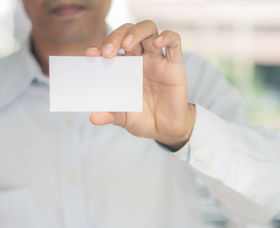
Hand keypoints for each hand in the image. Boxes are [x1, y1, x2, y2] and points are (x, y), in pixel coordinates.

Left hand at [85, 21, 195, 149]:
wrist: (165, 130)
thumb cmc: (143, 119)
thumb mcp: (124, 118)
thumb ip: (110, 115)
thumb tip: (93, 117)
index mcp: (125, 67)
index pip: (111, 46)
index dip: (100, 46)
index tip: (90, 55)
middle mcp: (140, 59)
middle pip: (128, 32)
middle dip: (116, 37)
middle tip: (108, 53)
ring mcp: (157, 59)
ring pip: (149, 29)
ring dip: (136, 32)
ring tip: (127, 45)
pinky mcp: (175, 65)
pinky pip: (174, 42)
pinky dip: (166, 37)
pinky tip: (158, 43)